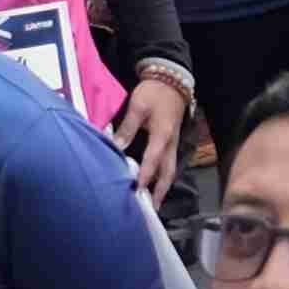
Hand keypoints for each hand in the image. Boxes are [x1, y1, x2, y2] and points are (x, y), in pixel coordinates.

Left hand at [116, 69, 195, 199]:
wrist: (171, 80)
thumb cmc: (153, 92)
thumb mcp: (138, 107)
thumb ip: (127, 128)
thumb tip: (116, 147)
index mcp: (162, 135)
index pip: (152, 161)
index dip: (144, 177)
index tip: (137, 191)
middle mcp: (170, 143)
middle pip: (167, 172)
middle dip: (160, 191)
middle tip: (152, 208)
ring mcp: (173, 143)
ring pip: (170, 169)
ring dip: (163, 186)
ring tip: (154, 201)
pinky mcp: (171, 141)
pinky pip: (169, 163)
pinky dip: (163, 176)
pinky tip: (155, 183)